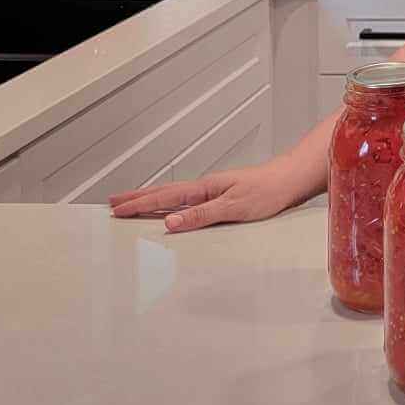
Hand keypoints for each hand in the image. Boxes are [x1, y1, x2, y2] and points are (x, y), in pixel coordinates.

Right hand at [109, 161, 303, 232]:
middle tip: (113, 202)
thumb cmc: (268, 191)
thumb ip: (201, 215)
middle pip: (163, 193)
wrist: (290, 181)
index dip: (139, 204)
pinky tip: (170, 212)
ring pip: (174, 197)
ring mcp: (212, 193)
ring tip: (133, 204)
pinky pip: (188, 203)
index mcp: (204, 188)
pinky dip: (171, 206)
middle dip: (137, 198)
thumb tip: (170, 222)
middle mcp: (205, 188)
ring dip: (151, 201)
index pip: (164, 197)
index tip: (116, 209)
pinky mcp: (222, 199)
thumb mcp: (233, 207)